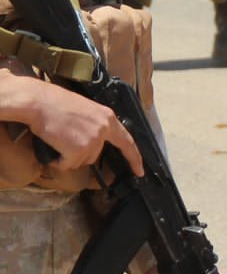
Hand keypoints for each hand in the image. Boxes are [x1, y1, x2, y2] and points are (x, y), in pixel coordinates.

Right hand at [15, 82, 142, 174]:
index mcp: (108, 118)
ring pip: (81, 161)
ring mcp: (92, 140)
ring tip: (58, 138)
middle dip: (79, 152)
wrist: (39, 102)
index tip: (140, 171)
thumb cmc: (56, 104)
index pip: (127, 141)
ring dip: (67, 156)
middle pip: (95, 155)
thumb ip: (96, 125)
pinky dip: (58, 161)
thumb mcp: (86, 110)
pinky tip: (53, 145)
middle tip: (65, 136)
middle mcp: (104, 130)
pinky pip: (67, 165)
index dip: (134, 158)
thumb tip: (95, 143)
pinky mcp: (78, 149)